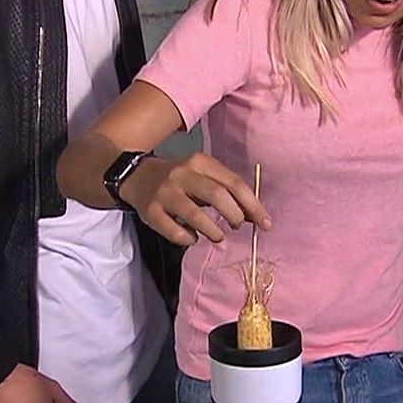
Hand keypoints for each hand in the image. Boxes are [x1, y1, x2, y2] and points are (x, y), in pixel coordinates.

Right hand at [119, 151, 270, 245]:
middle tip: (237, 226)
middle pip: (217, 196)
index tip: (265, 223)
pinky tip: (192, 238)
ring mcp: (165, 193)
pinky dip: (188, 239)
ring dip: (214, 231)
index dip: (253, 205)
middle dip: (235, 216)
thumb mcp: (203, 176)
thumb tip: (255, 216)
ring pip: (196, 216)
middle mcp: (182, 174)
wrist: (137, 176)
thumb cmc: (180, 181)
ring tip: (218, 236)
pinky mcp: (150, 211)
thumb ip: (227, 192)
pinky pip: (175, 231)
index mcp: (200, 162)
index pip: (234, 183)